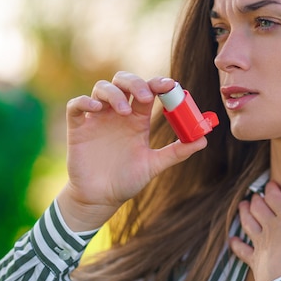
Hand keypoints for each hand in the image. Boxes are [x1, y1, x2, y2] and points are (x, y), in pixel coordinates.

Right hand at [57, 72, 207, 231]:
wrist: (101, 199)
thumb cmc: (127, 180)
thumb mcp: (154, 165)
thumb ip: (176, 152)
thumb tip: (203, 140)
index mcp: (138, 119)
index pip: (148, 91)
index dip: (158, 84)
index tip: (170, 86)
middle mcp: (118, 114)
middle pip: (124, 81)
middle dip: (135, 82)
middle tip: (145, 96)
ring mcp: (97, 118)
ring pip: (102, 88)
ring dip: (114, 93)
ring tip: (123, 111)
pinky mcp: (78, 127)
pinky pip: (76, 105)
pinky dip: (84, 101)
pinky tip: (95, 108)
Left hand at [230, 178, 280, 280]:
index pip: (274, 196)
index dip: (272, 189)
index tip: (271, 185)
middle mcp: (270, 225)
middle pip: (258, 207)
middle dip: (256, 200)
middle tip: (255, 196)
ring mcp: (260, 242)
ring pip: (248, 223)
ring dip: (244, 213)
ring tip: (242, 206)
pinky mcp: (255, 259)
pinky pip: (242, 249)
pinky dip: (236, 244)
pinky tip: (232, 240)